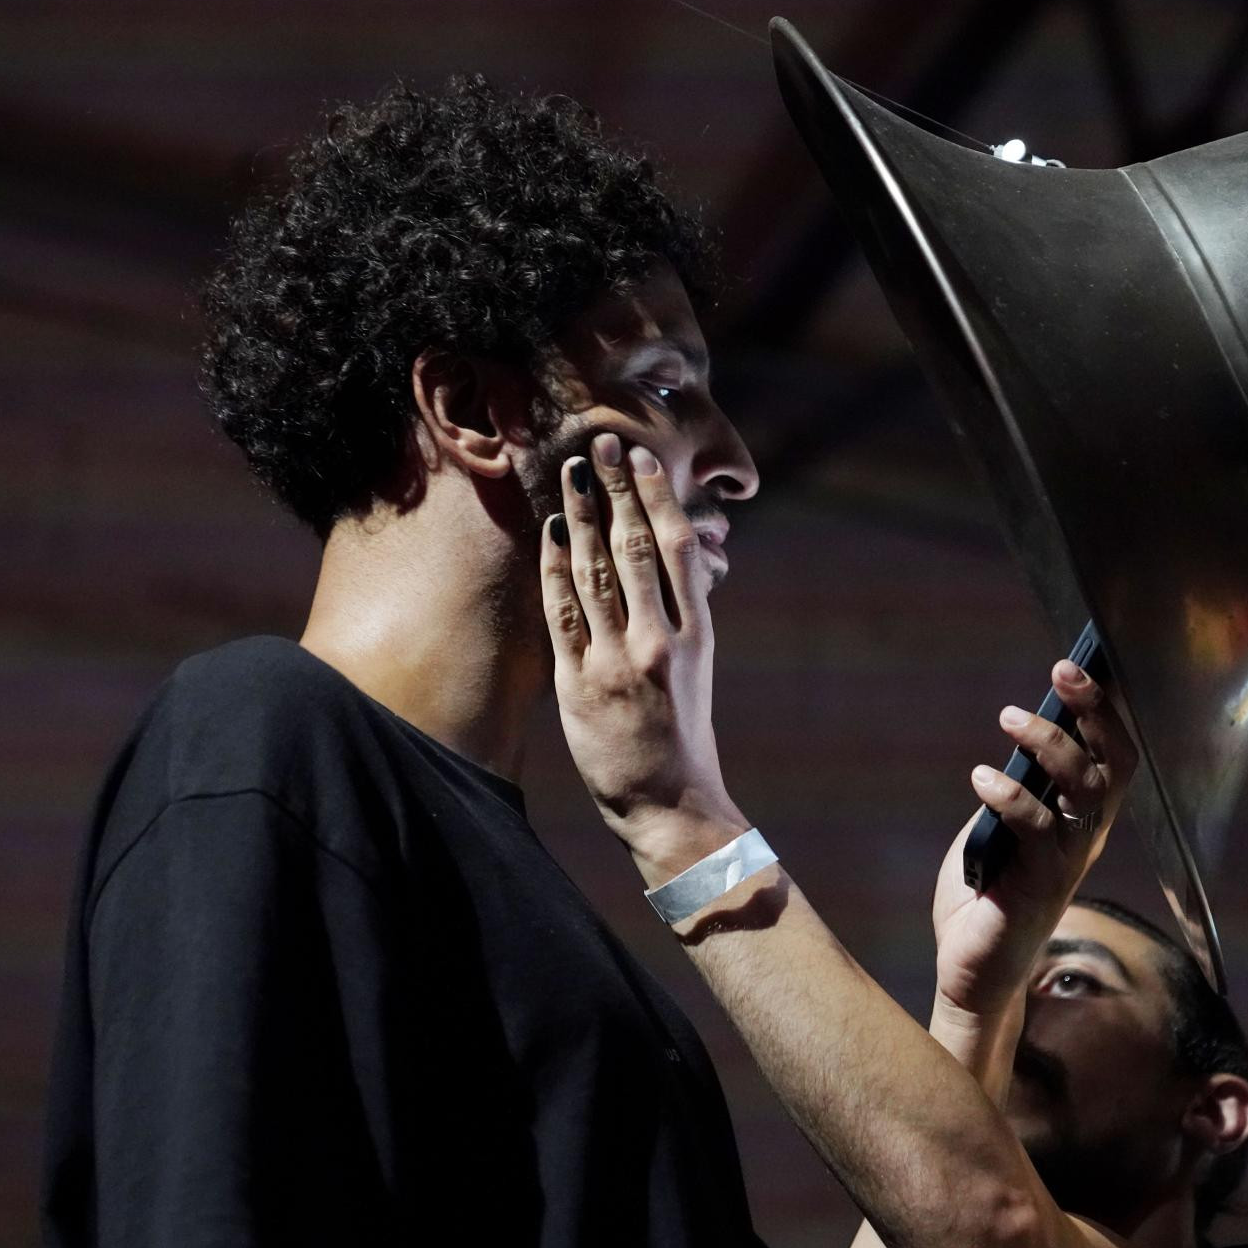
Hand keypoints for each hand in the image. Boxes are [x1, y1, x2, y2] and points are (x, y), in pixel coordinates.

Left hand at [540, 433, 744, 879]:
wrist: (670, 805)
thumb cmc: (683, 734)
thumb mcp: (696, 669)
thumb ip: (681, 616)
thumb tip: (671, 558)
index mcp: (697, 635)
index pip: (676, 550)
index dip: (658, 499)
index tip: (643, 460)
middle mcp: (659, 641)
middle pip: (635, 548)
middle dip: (617, 491)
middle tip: (604, 443)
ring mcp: (617, 661)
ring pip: (597, 572)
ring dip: (582, 516)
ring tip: (573, 472)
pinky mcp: (580, 684)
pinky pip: (563, 614)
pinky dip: (555, 568)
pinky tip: (551, 532)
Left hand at [930, 660, 1136, 1018]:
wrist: (973, 971)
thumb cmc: (983, 895)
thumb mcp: (995, 827)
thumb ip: (1013, 787)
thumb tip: (1018, 734)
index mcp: (1082, 821)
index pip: (1112, 755)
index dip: (1105, 709)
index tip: (1082, 664)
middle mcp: (1087, 838)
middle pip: (1111, 765)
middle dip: (1094, 712)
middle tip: (1064, 671)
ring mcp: (1068, 863)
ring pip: (1082, 791)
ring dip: (1051, 746)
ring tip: (1011, 717)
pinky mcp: (1039, 886)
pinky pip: (1037, 830)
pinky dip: (1011, 796)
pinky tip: (984, 778)